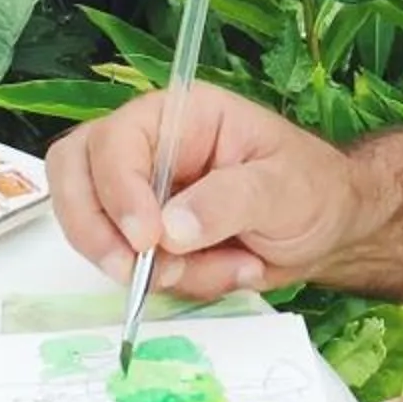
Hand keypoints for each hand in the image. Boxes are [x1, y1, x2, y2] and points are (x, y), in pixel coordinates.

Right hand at [46, 85, 371, 299]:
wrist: (329, 230)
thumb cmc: (313, 189)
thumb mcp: (283, 188)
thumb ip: (228, 201)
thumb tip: (170, 230)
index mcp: (179, 117)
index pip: (115, 142)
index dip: (118, 190)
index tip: (146, 239)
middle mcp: (147, 149)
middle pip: (73, 175)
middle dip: (94, 230)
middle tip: (132, 272)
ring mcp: (139, 195)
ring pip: (92, 229)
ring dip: (150, 268)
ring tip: (225, 267)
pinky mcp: (145, 239)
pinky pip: (129, 269)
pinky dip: (174, 285)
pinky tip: (228, 271)